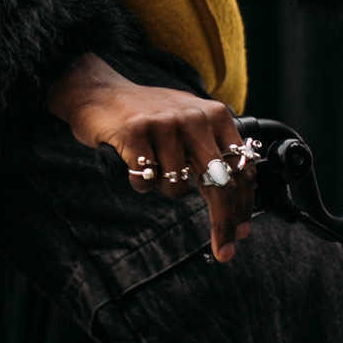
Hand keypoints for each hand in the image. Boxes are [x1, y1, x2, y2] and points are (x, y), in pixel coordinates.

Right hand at [46, 53, 253, 261]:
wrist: (98, 92)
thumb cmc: (146, 113)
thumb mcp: (189, 120)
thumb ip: (213, 149)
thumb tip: (236, 198)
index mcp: (215, 116)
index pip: (241, 168)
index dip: (244, 206)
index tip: (241, 232)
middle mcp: (195, 118)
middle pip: (220, 184)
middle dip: (223, 223)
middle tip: (224, 250)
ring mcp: (165, 125)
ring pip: (177, 188)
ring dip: (164, 188)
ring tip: (151, 164)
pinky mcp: (135, 133)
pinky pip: (146, 183)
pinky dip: (140, 183)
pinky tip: (133, 163)